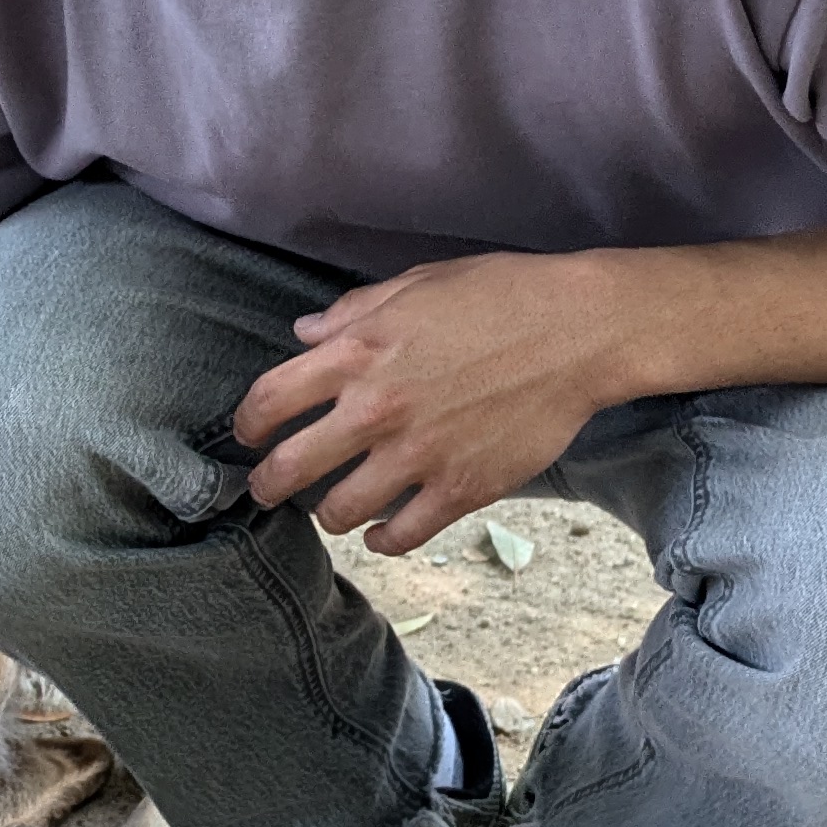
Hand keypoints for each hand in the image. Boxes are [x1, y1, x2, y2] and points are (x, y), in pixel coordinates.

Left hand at [231, 252, 637, 554]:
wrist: (579, 332)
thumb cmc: (501, 296)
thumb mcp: (416, 286)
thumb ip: (352, 313)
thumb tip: (304, 333)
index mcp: (358, 351)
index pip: (270, 400)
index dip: (247, 425)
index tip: (248, 435)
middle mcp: (377, 408)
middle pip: (289, 467)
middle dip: (266, 485)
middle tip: (264, 491)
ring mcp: (417, 455)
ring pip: (338, 511)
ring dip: (327, 514)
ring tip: (332, 509)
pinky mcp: (460, 489)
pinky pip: (400, 535)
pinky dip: (382, 540)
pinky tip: (380, 532)